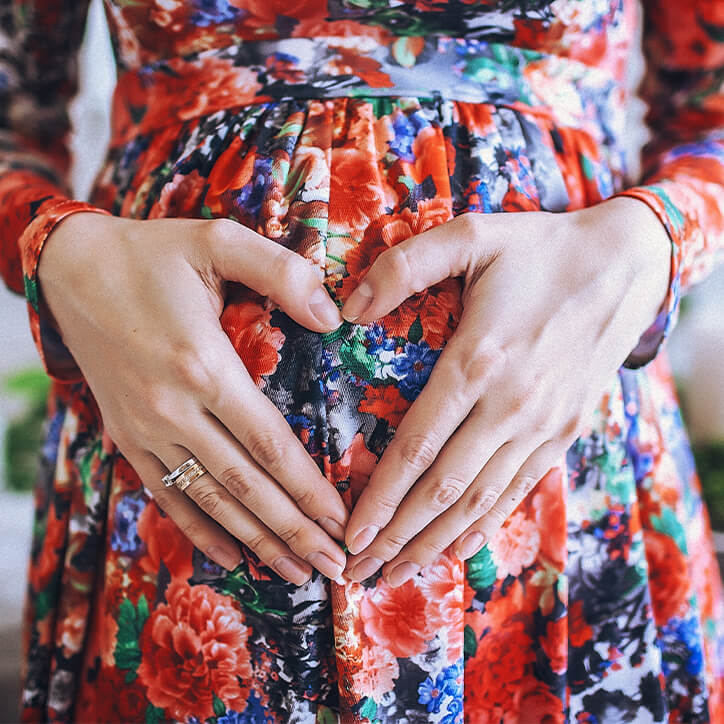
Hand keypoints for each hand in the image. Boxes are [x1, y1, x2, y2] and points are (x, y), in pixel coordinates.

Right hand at [38, 213, 348, 584]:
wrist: (71, 269)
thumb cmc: (153, 254)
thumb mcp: (219, 240)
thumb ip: (281, 272)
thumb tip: (333, 316)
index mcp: (202, 364)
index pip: (268, 444)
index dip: (309, 488)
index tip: (342, 519)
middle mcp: (173, 409)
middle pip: (244, 486)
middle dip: (293, 531)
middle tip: (334, 567)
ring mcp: (146, 429)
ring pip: (208, 500)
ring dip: (255, 542)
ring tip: (296, 575)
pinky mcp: (127, 436)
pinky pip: (165, 494)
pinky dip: (198, 530)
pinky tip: (229, 557)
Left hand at [339, 198, 670, 584]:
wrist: (626, 264)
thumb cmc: (541, 249)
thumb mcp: (470, 236)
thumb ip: (403, 267)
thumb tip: (347, 309)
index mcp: (479, 361)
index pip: (417, 446)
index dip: (381, 495)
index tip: (351, 532)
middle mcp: (511, 406)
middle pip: (444, 488)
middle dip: (397, 535)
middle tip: (359, 571)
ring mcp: (543, 425)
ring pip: (480, 500)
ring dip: (435, 541)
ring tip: (398, 572)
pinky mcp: (564, 431)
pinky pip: (519, 488)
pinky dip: (486, 524)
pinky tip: (459, 549)